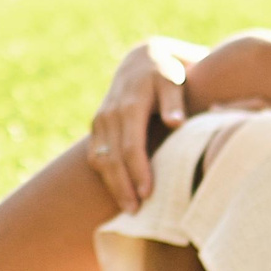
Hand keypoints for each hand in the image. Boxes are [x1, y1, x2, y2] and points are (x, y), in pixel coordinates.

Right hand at [88, 37, 208, 210]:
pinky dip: (104, 175)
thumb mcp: (174, 80)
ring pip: (99, 159)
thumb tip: (175, 123)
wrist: (143, 58)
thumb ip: (175, 101)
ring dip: (112, 185)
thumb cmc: (167, 73)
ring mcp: (100, 121)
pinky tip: (118, 192)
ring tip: (128, 208)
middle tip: (135, 212)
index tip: (148, 194)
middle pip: (111, 158)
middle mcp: (109, 114)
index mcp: (129, 106)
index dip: (138, 172)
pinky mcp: (96, 127)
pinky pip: (94, 155)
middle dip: (122, 187)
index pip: (130, 146)